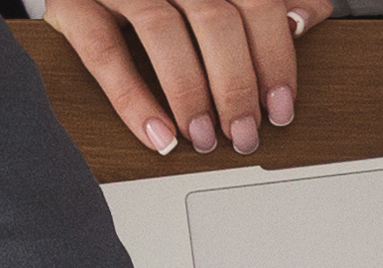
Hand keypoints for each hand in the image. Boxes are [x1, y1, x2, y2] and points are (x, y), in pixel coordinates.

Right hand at [38, 0, 306, 156]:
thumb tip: (309, 15)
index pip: (254, 2)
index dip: (274, 57)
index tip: (281, 106)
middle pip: (215, 19)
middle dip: (236, 85)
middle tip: (245, 134)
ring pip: (164, 32)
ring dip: (191, 94)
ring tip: (205, 139)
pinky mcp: (73, 4)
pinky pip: (104, 52)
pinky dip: (133, 99)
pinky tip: (159, 135)